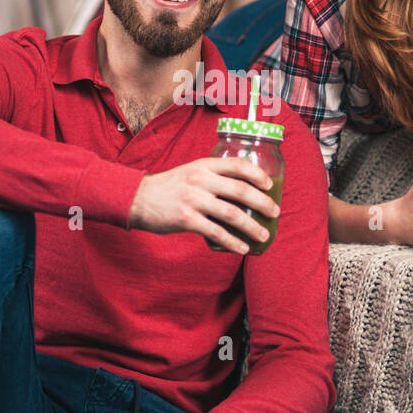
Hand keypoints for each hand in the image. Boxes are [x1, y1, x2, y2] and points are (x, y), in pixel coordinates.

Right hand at [128, 157, 278, 253]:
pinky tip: (243, 248)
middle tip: (274, 212)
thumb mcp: (190, 172)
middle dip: (263, 203)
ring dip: (252, 227)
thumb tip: (241, 191)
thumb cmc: (169, 187)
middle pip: (241, 190)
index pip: (238, 165)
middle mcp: (200, 180)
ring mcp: (193, 199)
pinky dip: (232, 242)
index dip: (257, 175)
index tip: (270, 185)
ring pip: (232, 214)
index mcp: (203, 165)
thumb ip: (212, 177)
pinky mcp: (186, 219)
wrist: (137, 198)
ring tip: (263, 235)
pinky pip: (216, 233)